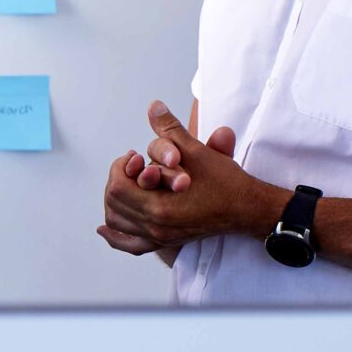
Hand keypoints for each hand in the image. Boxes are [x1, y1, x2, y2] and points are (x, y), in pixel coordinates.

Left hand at [97, 102, 268, 254]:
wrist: (246, 207)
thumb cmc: (224, 182)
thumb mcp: (195, 151)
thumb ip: (170, 129)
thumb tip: (153, 106)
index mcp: (159, 207)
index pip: (117, 187)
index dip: (119, 168)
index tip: (133, 157)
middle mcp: (155, 226)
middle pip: (113, 204)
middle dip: (117, 180)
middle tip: (130, 167)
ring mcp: (159, 237)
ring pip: (117, 222)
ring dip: (114, 202)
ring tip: (125, 184)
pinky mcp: (165, 242)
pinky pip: (130, 246)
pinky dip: (115, 236)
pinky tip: (105, 228)